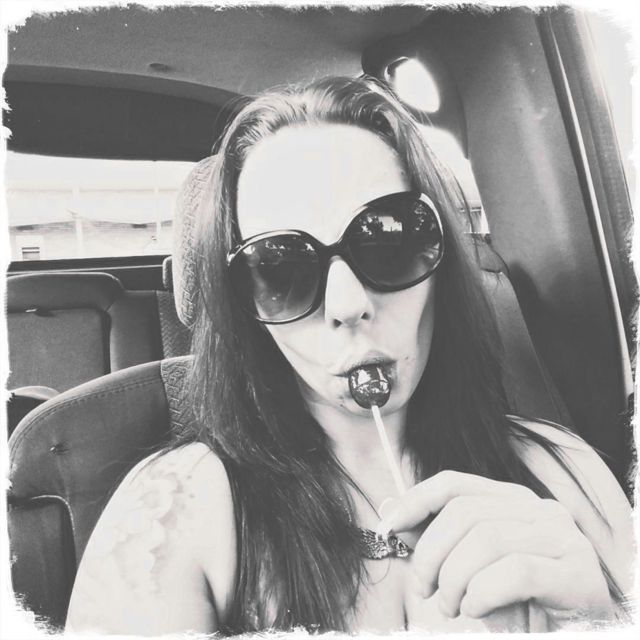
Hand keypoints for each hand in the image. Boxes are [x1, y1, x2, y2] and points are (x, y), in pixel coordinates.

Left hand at [377, 470, 613, 626]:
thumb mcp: (473, 569)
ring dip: (455, 580)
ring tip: (453, 608)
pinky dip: (483, 592)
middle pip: (464, 512)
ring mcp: (563, 537)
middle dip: (431, 553)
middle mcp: (540, 509)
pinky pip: (516, 570)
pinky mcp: (579, 573)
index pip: (455, 484)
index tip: (389, 525)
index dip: (416, 500)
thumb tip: (392, 512)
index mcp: (512, 502)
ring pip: (486, 539)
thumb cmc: (522, 605)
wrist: (578, 634)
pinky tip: (476, 610)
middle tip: (424, 590)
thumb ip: (438, 541)